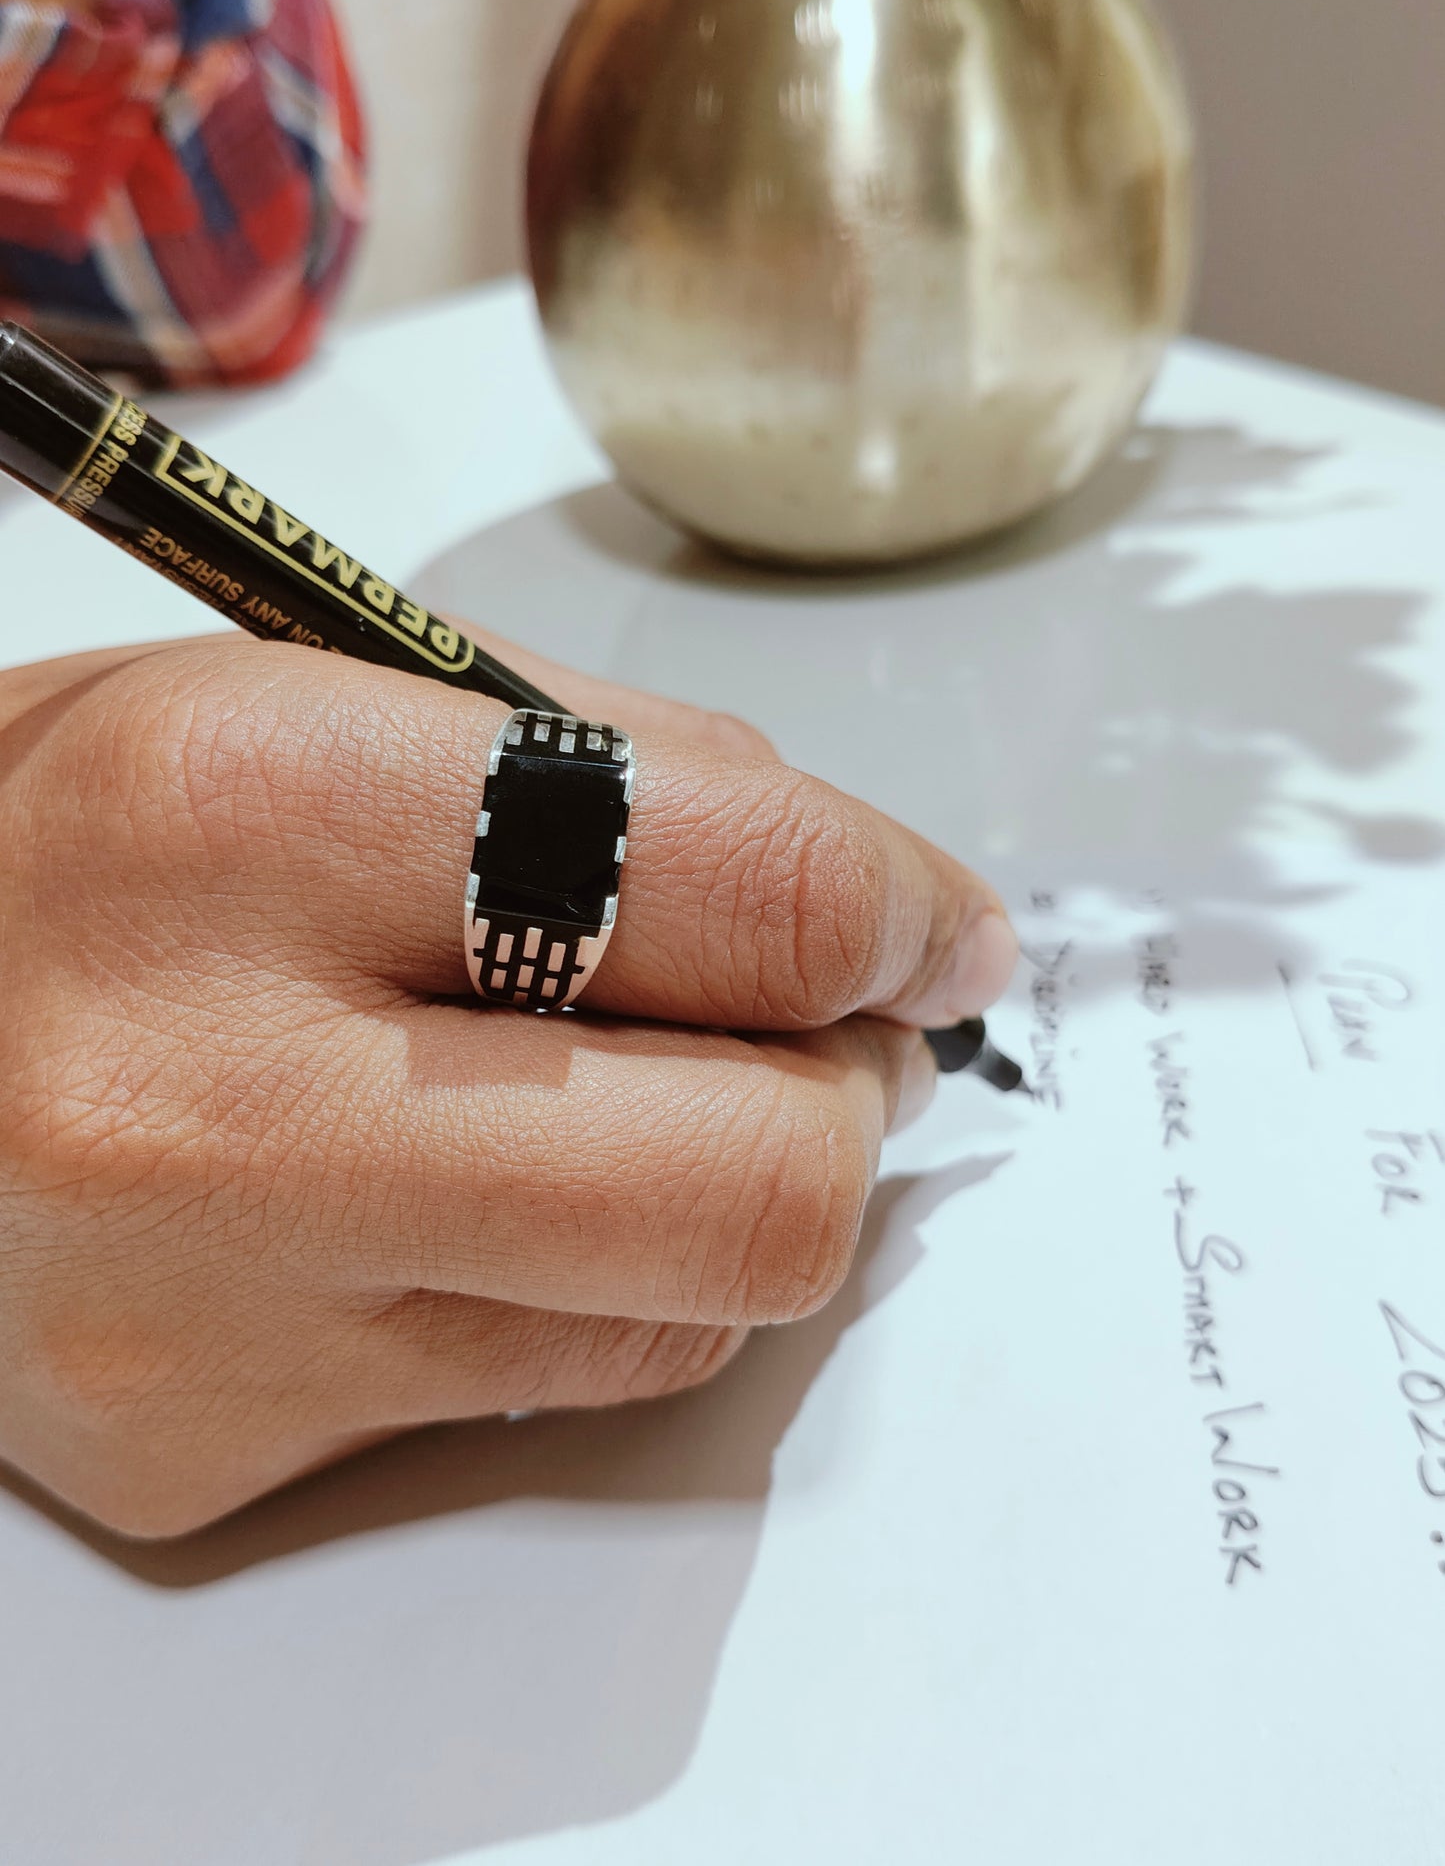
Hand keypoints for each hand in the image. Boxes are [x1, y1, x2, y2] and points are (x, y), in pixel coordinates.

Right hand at [0, 634, 1015, 1536]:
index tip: (938, 922)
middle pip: (765, 1179)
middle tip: (826, 1025)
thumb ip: (611, 766)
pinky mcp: (209, 1453)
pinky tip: (476, 1188)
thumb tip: (856, 891)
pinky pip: (544, 1388)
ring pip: (687, 1312)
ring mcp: (214, 1323)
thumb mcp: (301, 691)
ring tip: (626, 1085)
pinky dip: (581, 1275)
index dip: (902, 906)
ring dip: (731, 1183)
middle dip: (851, 1090)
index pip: (747, 895)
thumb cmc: (66, 833)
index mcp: (247, 819)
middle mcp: (217, 1104)